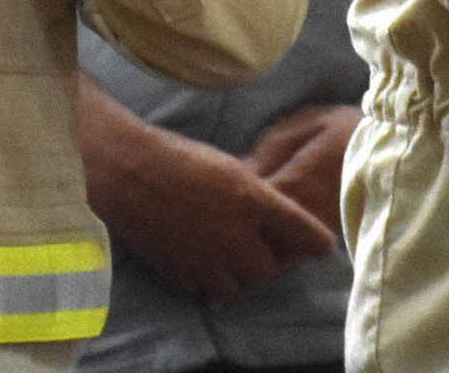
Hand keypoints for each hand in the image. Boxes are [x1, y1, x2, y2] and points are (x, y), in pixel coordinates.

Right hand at [78, 81, 337, 303]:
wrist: (128, 173)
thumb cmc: (178, 158)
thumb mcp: (230, 166)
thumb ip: (254, 194)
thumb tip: (271, 208)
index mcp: (256, 201)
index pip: (307, 235)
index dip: (316, 242)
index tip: (319, 246)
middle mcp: (238, 236)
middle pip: (270, 269)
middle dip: (268, 261)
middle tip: (261, 249)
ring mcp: (210, 259)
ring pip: (240, 287)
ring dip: (239, 276)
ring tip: (229, 258)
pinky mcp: (183, 274)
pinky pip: (206, 290)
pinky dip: (208, 281)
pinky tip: (200, 261)